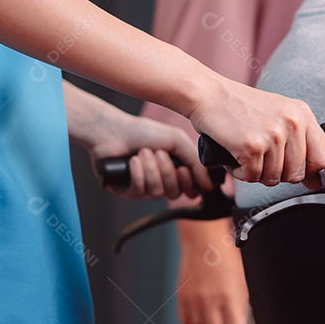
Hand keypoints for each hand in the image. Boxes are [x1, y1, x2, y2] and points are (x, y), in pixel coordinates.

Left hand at [88, 116, 213, 198]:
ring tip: (143, 153)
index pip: (191, 190)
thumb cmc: (145, 132)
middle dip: (167, 172)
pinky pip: (139, 190)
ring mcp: (145, 187)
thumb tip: (209, 184)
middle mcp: (161, 181)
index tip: (183, 170)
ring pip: (157, 192)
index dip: (189, 184)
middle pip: (175, 193)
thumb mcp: (178, 141)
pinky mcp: (127, 191)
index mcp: (176, 170)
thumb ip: (196, 162)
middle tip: (159, 153)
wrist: (115, 130)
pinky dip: (138, 173)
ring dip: (151, 169)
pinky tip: (133, 161)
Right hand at [176, 220, 248, 323]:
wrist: (203, 241)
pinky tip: (200, 323)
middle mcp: (210, 301)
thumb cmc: (225, 257)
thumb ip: (240, 304)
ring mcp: (194, 300)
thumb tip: (239, 322)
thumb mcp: (242, 280)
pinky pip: (186, 323)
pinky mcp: (182, 298)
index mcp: (229, 296)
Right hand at [189, 80, 324, 189]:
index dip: (310, 171)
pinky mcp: (252, 146)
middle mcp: (292, 123)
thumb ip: (300, 144)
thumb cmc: (239, 106)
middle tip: (260, 157)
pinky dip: (239, 172)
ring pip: (274, 178)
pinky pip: (252, 177)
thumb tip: (316, 180)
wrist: (208, 94)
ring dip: (255, 172)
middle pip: (297, 174)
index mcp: (302, 115)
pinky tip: (235, 155)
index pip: (323, 158)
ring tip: (245, 152)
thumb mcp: (278, 116)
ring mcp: (273, 135)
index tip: (296, 170)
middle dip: (276, 173)